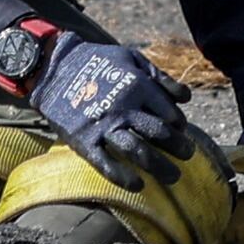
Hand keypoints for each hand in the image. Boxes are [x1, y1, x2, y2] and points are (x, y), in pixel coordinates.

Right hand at [28, 34, 193, 191]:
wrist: (55, 68)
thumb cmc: (100, 61)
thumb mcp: (132, 58)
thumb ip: (160, 77)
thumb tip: (185, 98)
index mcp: (137, 86)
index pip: (169, 114)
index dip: (179, 126)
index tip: (180, 131)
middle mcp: (124, 108)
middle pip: (159, 135)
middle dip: (179, 148)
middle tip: (188, 156)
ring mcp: (103, 126)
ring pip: (138, 152)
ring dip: (160, 167)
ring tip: (173, 176)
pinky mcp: (84, 141)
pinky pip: (106, 165)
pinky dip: (124, 178)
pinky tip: (139, 185)